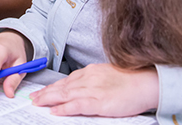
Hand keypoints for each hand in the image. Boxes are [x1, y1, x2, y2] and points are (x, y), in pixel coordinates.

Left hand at [30, 63, 158, 117]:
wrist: (148, 82)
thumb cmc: (133, 80)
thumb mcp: (108, 76)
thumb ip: (95, 80)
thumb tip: (83, 88)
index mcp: (92, 71)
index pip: (67, 80)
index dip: (53, 86)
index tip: (43, 90)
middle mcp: (89, 78)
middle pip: (62, 86)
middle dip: (46, 93)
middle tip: (33, 98)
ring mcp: (93, 89)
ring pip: (65, 94)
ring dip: (49, 99)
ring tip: (37, 103)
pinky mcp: (99, 101)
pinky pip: (76, 105)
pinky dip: (64, 108)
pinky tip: (54, 111)